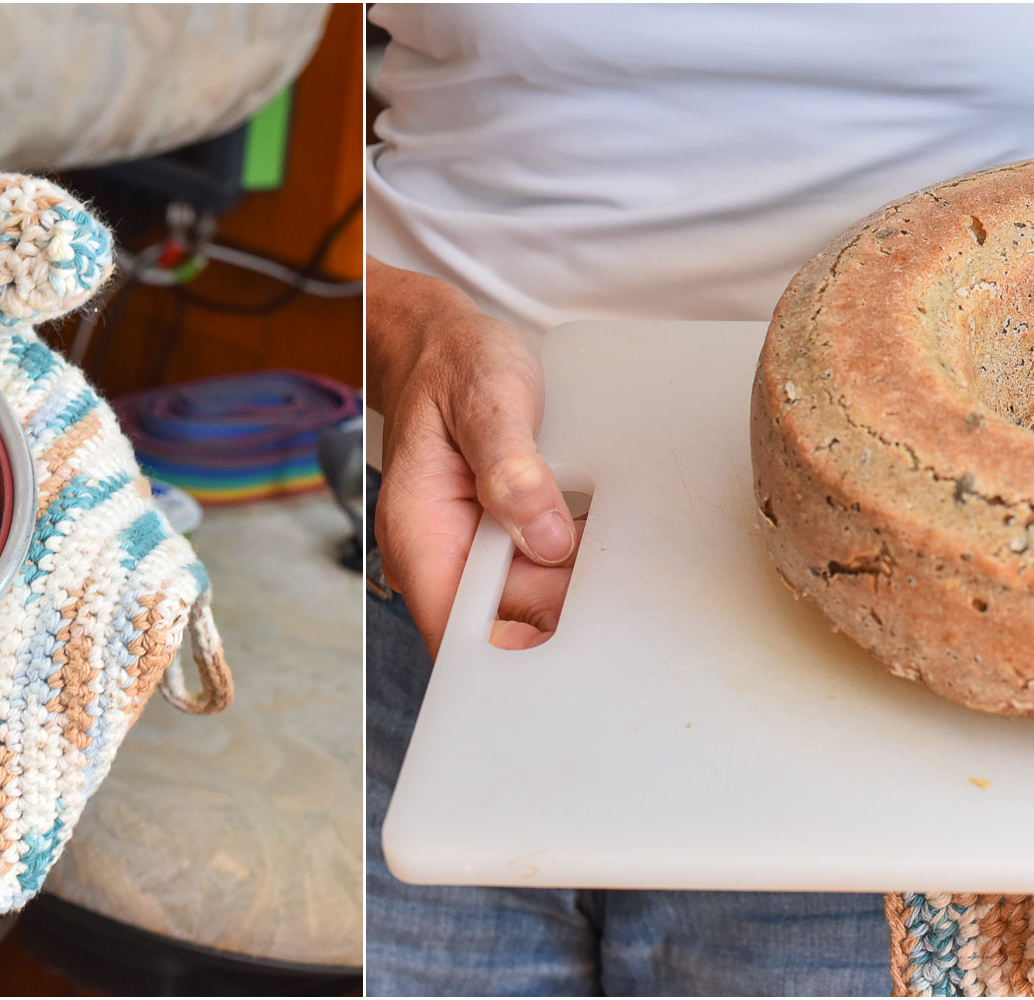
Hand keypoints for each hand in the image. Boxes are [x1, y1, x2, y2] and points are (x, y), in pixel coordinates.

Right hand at [368, 259, 580, 654]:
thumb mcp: (487, 400)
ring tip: (601, 534)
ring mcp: (467, 550)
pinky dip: (570, 562)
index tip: (574, 635)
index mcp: (421, 532)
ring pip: (528, 603)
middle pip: (505, 624)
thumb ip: (511, 470)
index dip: (513, 649)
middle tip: (611, 565)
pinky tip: (591, 529)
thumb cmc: (455, 366)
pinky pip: (536, 573)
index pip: (456, 631)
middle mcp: (438, 554)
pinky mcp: (495, 541)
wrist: (443, 344)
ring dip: (573, 583)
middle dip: (561, 607)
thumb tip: (544, 539)